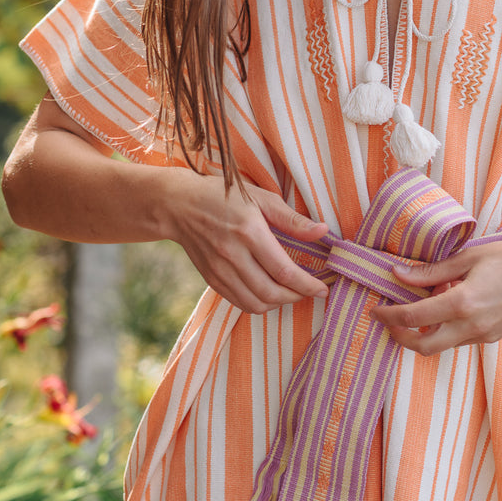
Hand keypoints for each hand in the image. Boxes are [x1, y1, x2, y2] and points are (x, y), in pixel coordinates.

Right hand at [166, 172, 329, 312]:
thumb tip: (323, 232)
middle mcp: (233, 255)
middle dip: (297, 296)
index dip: (307, 285)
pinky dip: (260, 304)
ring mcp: (219, 270)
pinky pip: (240, 302)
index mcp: (249, 232)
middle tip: (310, 291)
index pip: (284, 271)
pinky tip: (270, 293)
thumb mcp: (260, 198)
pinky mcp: (211, 279)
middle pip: (272, 293)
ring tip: (292, 293)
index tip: (323, 288)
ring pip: (256, 303)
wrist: (178, 205)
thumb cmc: (223, 195)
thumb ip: (292, 219)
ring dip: (279, 304)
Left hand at [370, 236, 501, 355]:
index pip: (412, 317)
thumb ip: (432, 271)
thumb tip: (398, 273)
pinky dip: (445, 329)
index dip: (389, 315)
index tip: (376, 310)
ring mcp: (484, 336)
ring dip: (424, 332)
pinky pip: (459, 340)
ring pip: (441, 345)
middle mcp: (471, 326)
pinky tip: (447, 307)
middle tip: (388, 321)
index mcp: (462, 303)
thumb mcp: (470, 257)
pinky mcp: (493, 338)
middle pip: (423, 346)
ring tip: (422, 305)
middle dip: (400, 337)